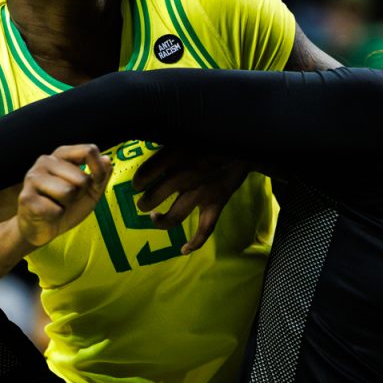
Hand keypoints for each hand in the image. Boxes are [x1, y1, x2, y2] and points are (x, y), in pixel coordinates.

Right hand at [16, 144, 111, 247]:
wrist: (40, 228)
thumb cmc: (65, 206)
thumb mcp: (89, 192)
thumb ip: (99, 177)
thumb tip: (107, 161)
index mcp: (61, 156)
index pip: (88, 150)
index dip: (99, 170)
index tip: (97, 182)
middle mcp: (45, 161)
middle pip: (82, 178)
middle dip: (80, 194)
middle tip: (68, 199)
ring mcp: (33, 178)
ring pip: (69, 192)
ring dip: (67, 204)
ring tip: (57, 204)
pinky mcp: (26, 197)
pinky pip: (56, 209)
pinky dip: (56, 215)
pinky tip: (47, 213)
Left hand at [131, 146, 251, 253]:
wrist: (245, 143)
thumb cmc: (211, 136)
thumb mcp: (184, 133)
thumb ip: (166, 145)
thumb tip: (147, 149)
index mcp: (175, 157)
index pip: (144, 175)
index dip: (137, 181)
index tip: (137, 184)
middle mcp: (185, 177)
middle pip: (154, 198)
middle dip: (143, 203)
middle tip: (142, 203)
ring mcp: (201, 193)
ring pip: (173, 218)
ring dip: (159, 221)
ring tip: (154, 217)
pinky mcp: (216, 204)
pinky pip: (204, 230)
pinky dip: (194, 243)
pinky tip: (183, 249)